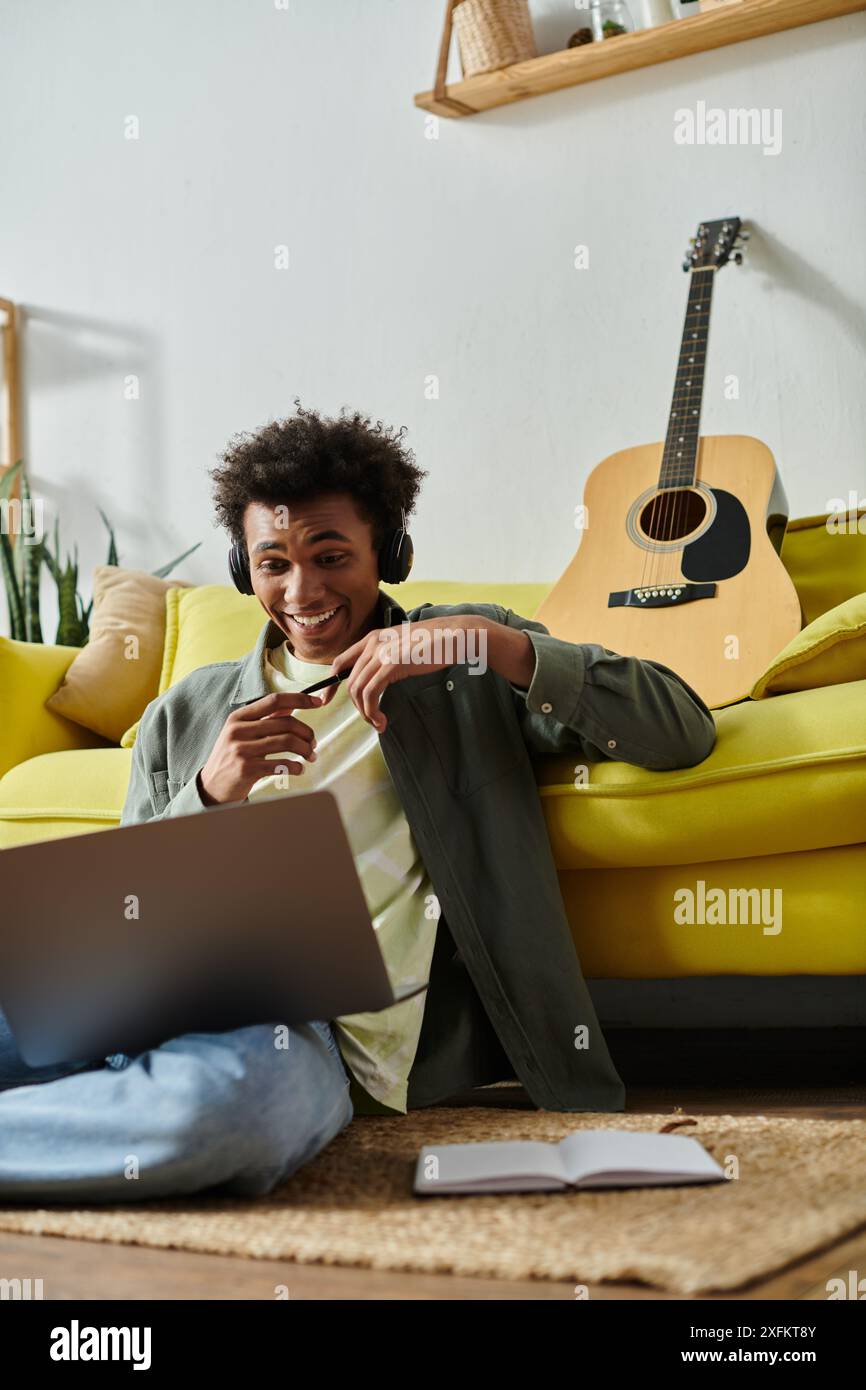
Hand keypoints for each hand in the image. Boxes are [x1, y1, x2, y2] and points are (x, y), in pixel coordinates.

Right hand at [198, 691, 324, 804]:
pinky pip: (282, 764)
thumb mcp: (241, 733)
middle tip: (313, 743)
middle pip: (286, 723)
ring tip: (310, 756)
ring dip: (305, 750)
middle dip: (307, 733)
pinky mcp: (247, 769)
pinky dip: (296, 767)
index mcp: (238, 717)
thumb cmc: (231, 757)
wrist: (211, 785)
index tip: (317, 701)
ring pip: (288, 742)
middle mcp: (238, 730)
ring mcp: (242, 750)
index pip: (274, 700)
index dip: (299, 699)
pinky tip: (299, 769)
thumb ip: (264, 719)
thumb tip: (291, 705)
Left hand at [319, 617, 486, 731]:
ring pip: (358, 689)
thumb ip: (385, 659)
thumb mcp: (402, 648)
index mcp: (373, 638)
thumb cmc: (433, 644)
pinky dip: (372, 710)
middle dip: (356, 706)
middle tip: (371, 719)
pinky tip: (382, 719)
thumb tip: (375, 681)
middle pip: (350, 681)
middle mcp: (372, 643)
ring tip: (378, 722)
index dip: (331, 684)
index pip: (340, 662)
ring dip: (365, 712)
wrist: (453, 636)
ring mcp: (381, 652)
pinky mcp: (392, 663)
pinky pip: (371, 692)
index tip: (326, 699)